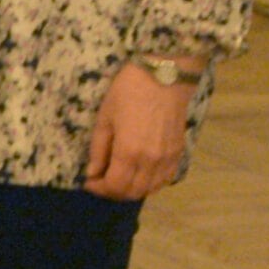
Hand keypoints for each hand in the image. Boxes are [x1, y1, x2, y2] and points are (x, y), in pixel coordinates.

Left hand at [81, 62, 195, 199]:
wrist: (165, 76)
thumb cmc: (128, 92)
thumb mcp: (105, 118)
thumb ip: (98, 149)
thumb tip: (92, 172)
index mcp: (130, 152)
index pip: (114, 186)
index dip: (99, 188)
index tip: (88, 181)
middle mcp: (152, 161)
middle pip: (132, 192)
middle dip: (113, 191)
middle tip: (101, 181)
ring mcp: (168, 159)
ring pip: (150, 189)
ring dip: (132, 190)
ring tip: (119, 178)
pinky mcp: (179, 153)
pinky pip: (166, 179)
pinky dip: (151, 184)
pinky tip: (140, 174)